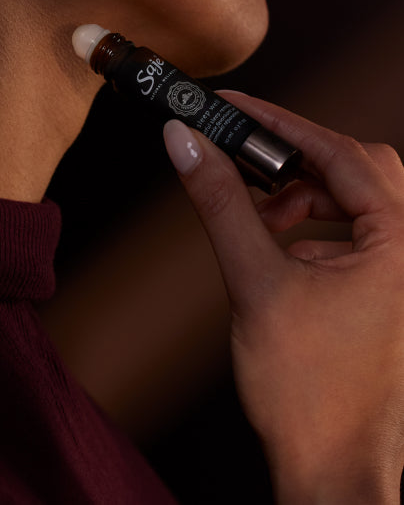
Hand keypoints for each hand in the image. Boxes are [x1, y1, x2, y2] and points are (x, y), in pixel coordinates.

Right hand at [163, 92, 403, 503]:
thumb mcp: (253, 281)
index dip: (280, 123)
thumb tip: (188, 145)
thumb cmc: (306, 391)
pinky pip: (353, 231)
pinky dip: (311, 225)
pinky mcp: (386, 287)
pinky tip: (278, 245)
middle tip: (245, 154)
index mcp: (401, 241)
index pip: (340, 152)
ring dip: (302, 194)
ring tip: (259, 211)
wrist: (329, 466)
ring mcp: (402, 270)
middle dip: (294, 158)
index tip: (235, 105)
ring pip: (355, 198)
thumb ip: (219, 203)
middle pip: (357, 167)